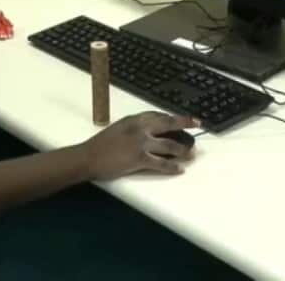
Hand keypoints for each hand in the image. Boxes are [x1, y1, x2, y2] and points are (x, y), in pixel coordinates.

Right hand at [83, 112, 198, 180]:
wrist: (88, 157)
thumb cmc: (100, 144)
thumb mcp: (118, 128)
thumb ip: (133, 128)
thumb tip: (146, 131)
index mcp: (134, 120)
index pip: (158, 115)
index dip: (172, 116)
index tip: (181, 118)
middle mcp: (140, 128)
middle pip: (168, 124)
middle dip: (185, 123)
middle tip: (196, 124)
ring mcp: (141, 143)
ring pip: (169, 146)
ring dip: (182, 150)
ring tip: (191, 154)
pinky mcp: (140, 159)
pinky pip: (161, 164)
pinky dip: (172, 167)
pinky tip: (179, 169)